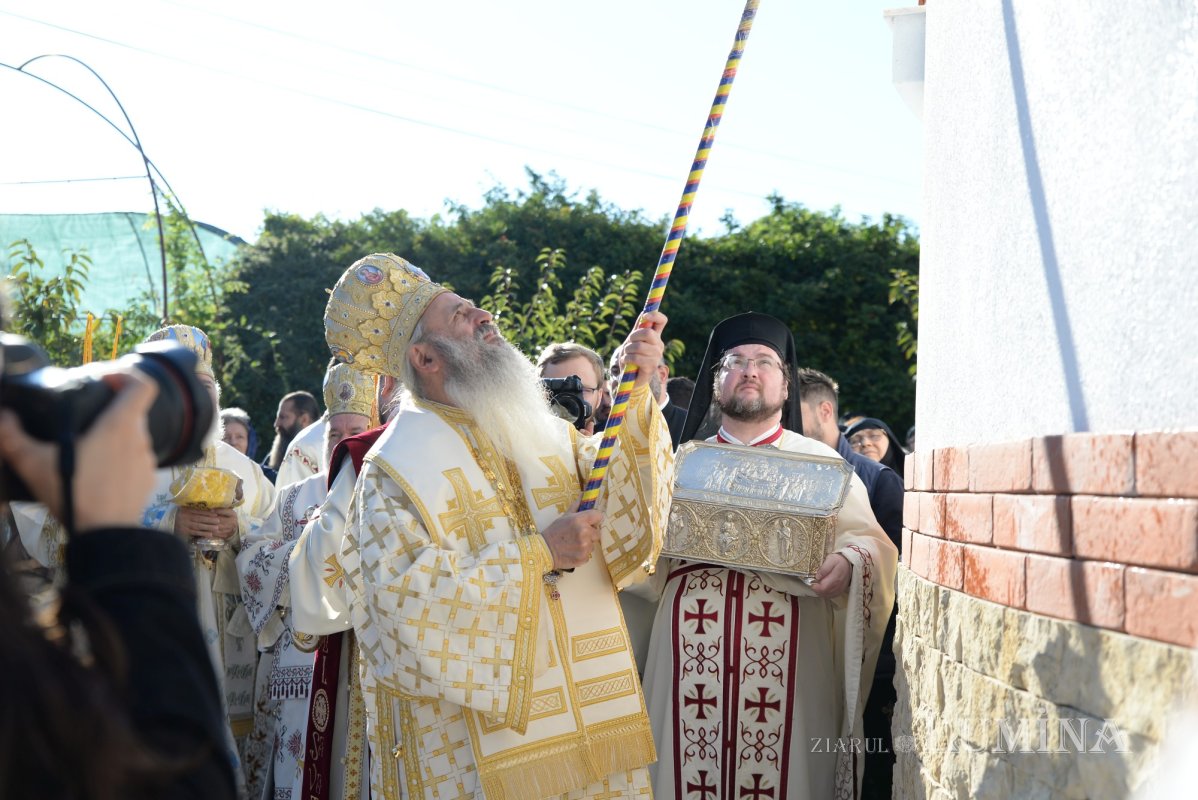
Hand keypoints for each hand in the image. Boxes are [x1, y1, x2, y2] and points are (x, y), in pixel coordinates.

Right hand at [0, 369, 158, 531]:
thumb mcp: (34, 464)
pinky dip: (122, 459)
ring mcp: (147, 461)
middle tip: (87, 416)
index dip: (128, 374)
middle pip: (135, 410)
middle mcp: (140, 439)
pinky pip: (137, 460)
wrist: (106, 536)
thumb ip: (13, 437)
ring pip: (135, 437)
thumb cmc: (74, 494)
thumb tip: (1, 416)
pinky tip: (100, 472)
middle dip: (112, 408)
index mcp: (120, 425)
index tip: (106, 379)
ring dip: (117, 436)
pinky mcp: (148, 481)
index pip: (143, 385)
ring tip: (89, 447)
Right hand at [175, 507, 236, 540]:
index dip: (208, 513)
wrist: (167, 522)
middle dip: (210, 520)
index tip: (216, 513)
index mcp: (187, 511)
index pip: (199, 512)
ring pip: (199, 526)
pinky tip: (210, 534)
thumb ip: (192, 508)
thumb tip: (205, 507)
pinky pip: (195, 533)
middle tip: (219, 520)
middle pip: (200, 519)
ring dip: (208, 527)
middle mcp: (186, 517)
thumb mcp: (183, 509)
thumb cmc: (178, 515)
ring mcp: (186, 525)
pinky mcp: (185, 532)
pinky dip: (203, 533)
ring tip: (217, 528)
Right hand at [541, 508, 604, 569]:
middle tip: (579, 535)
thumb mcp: (564, 516)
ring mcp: (585, 547)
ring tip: (574, 544)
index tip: (591, 522)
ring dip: (586, 544)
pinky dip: (582, 554)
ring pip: (593, 545)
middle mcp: (584, 532)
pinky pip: (588, 555)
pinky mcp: (583, 558)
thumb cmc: (554, 532)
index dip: (595, 519)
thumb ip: (576, 506)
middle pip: (597, 532)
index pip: (599, 516)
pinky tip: (573, 551)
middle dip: (590, 534)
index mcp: (580, 520)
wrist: (544, 550)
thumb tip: (583, 494)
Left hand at [614, 311, 666, 388]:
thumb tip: (643, 313)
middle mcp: (659, 345)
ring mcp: (656, 356)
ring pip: (639, 346)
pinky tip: (626, 362)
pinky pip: (636, 358)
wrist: (631, 378)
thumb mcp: (633, 341)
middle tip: (628, 344)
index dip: (655, 315)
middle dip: (633, 337)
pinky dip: (626, 359)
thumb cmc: (631, 357)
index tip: (645, 316)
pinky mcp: (651, 367)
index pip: (662, 320)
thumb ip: (638, 328)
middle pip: (648, 333)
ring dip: (627, 350)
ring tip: (626, 355)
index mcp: (655, 336)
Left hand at [811, 552, 852, 597]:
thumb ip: (824, 569)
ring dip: (820, 592)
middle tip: (814, 583)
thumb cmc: (839, 561)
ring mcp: (839, 589)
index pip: (823, 588)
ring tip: (818, 585)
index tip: (811, 582)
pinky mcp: (840, 591)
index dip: (815, 587)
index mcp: (835, 578)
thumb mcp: (831, 560)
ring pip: (827, 595)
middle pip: (824, 593)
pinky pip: (831, 596)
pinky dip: (826, 593)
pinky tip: (824, 588)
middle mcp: (838, 586)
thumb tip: (817, 577)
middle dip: (816, 589)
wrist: (849, 563)